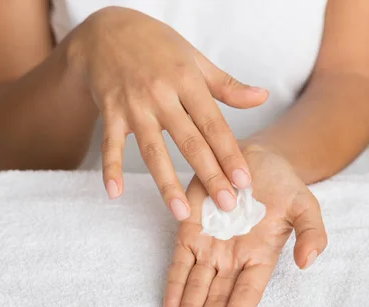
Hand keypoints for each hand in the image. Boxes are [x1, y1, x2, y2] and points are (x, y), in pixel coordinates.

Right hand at [68, 7, 268, 218]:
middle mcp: (161, 95)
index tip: (244, 181)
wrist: (106, 30)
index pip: (214, 125)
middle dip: (209, 176)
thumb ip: (227, 85)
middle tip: (226, 205)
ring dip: (165, 183)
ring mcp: (133, 105)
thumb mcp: (194, 59)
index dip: (230, 154)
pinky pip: (109, 144)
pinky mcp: (110, 112)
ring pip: (152, 150)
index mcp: (187, 81)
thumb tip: (262, 97)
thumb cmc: (157, 46)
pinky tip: (115, 193)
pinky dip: (110, 168)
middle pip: (189, 142)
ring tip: (180, 213)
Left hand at [163, 145, 327, 306]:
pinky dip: (174, 283)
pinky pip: (180, 261)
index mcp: (260, 256)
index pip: (247, 292)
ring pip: (196, 284)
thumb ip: (312, 233)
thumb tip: (307, 261)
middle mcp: (233, 258)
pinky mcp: (191, 229)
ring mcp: (210, 245)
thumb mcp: (305, 206)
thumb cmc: (284, 186)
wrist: (257, 158)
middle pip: (217, 296)